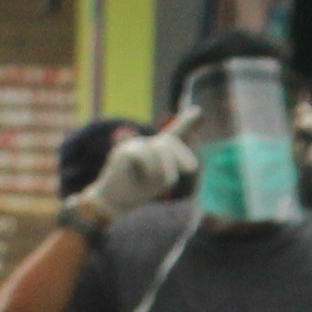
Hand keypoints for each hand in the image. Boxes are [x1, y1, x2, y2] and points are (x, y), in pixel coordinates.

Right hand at [77, 128, 196, 223]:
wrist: (113, 201)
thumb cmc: (136, 191)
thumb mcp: (160, 180)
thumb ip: (172, 167)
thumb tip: (191, 165)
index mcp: (155, 150)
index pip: (173, 133)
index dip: (186, 122)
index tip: (198, 110)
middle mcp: (144, 143)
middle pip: (170, 142)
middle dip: (183, 157)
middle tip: (188, 171)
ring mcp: (133, 145)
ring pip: (161, 150)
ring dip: (164, 171)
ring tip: (150, 181)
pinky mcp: (124, 151)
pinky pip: (147, 157)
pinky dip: (150, 171)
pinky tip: (139, 176)